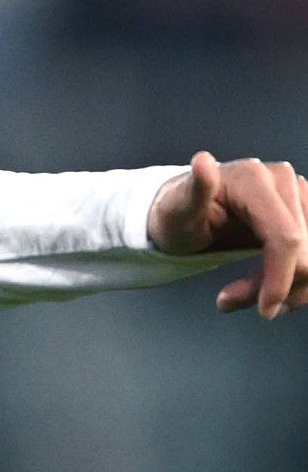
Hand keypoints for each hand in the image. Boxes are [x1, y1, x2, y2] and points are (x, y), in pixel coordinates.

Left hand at [147, 152, 307, 318]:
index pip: (286, 237)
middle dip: (275, 286)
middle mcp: (282, 180)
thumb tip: (202, 161)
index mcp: (252, 178)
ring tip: (243, 296)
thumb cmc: (176, 213)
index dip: (281, 278)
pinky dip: (295, 282)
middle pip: (303, 253)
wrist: (185, 214)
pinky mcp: (305, 212)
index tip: (265, 309)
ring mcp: (299, 195)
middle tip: (233, 300)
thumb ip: (194, 190)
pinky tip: (266, 289)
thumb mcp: (176, 210)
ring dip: (287, 288)